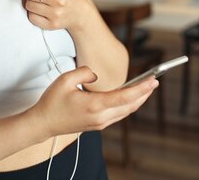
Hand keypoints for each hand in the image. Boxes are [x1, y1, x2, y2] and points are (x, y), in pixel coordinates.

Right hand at [29, 66, 158, 135]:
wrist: (43, 124)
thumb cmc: (52, 102)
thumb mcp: (65, 79)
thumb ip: (84, 72)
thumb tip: (96, 75)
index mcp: (94, 105)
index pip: (124, 97)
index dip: (141, 88)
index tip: (153, 81)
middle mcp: (100, 117)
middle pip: (130, 106)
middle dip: (144, 93)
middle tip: (155, 81)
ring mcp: (100, 123)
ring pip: (126, 112)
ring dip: (138, 100)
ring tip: (146, 88)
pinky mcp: (97, 125)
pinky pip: (119, 115)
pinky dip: (128, 106)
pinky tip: (131, 97)